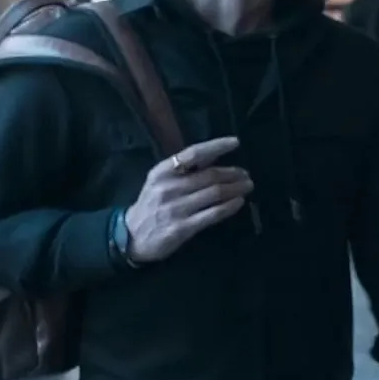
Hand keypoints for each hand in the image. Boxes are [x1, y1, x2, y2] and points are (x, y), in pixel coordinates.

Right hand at [123, 137, 251, 262]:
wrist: (131, 236)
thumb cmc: (151, 204)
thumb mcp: (159, 181)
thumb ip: (182, 169)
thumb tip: (214, 156)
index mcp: (162, 171)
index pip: (194, 153)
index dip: (216, 146)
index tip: (235, 142)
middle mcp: (168, 187)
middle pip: (209, 175)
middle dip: (233, 173)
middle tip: (246, 174)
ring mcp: (175, 208)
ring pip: (214, 194)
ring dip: (235, 189)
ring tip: (247, 186)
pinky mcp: (182, 228)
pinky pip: (212, 214)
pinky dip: (229, 207)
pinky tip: (239, 203)